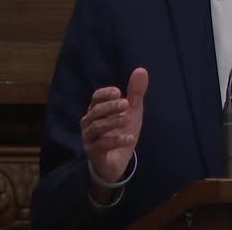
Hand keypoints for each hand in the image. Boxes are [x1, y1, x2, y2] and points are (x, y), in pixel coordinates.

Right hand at [81, 68, 147, 184]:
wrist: (118, 161)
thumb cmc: (121, 131)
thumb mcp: (132, 111)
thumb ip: (135, 93)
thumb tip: (141, 70)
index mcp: (97, 110)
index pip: (96, 98)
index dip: (105, 94)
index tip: (118, 92)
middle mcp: (90, 123)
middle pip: (95, 111)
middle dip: (110, 106)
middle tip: (126, 104)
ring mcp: (90, 138)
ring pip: (96, 127)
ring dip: (112, 122)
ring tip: (127, 119)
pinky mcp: (93, 153)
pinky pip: (101, 146)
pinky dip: (115, 141)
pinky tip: (129, 138)